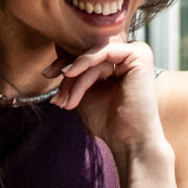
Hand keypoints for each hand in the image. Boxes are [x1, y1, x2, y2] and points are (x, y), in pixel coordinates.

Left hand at [45, 39, 165, 155]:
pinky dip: (84, 63)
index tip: (46, 74)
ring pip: (94, 55)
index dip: (65, 61)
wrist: (129, 141)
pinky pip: (104, 52)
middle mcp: (130, 55)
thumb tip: (58, 45)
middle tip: (48, 78)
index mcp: (120, 63)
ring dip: (74, 76)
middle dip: (65, 67)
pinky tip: (69, 74)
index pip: (89, 53)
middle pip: (90, 52)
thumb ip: (76, 71)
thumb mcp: (84, 91)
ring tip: (63, 97)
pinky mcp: (141, 55)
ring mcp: (137, 53)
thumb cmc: (108, 122)